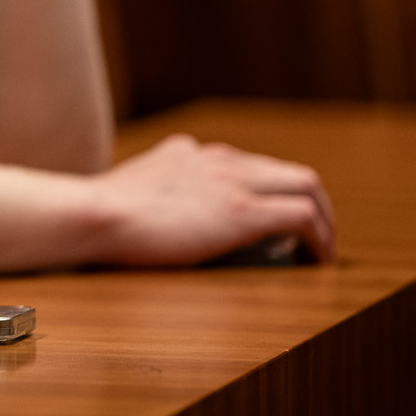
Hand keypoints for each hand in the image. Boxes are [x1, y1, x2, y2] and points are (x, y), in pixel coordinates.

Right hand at [83, 134, 338, 264]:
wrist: (92, 214)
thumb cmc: (96, 216)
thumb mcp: (128, 192)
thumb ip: (150, 194)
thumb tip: (152, 216)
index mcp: (188, 154)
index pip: (248, 165)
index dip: (270, 192)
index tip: (273, 219)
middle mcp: (216, 158)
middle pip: (288, 170)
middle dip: (310, 201)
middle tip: (314, 237)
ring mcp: (230, 180)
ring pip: (305, 185)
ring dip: (323, 219)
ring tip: (322, 251)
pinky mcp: (241, 210)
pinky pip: (302, 216)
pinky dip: (320, 238)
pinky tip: (317, 261)